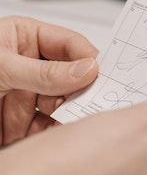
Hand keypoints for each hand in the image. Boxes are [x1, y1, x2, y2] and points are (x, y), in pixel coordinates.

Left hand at [0, 16, 98, 143]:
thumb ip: (43, 72)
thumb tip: (86, 69)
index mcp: (24, 38)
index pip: (70, 44)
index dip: (88, 58)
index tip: (103, 74)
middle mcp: (27, 65)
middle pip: (69, 76)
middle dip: (81, 90)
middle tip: (94, 101)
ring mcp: (22, 95)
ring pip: (60, 104)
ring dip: (69, 114)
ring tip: (75, 121)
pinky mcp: (15, 124)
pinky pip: (44, 128)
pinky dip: (53, 134)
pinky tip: (58, 135)